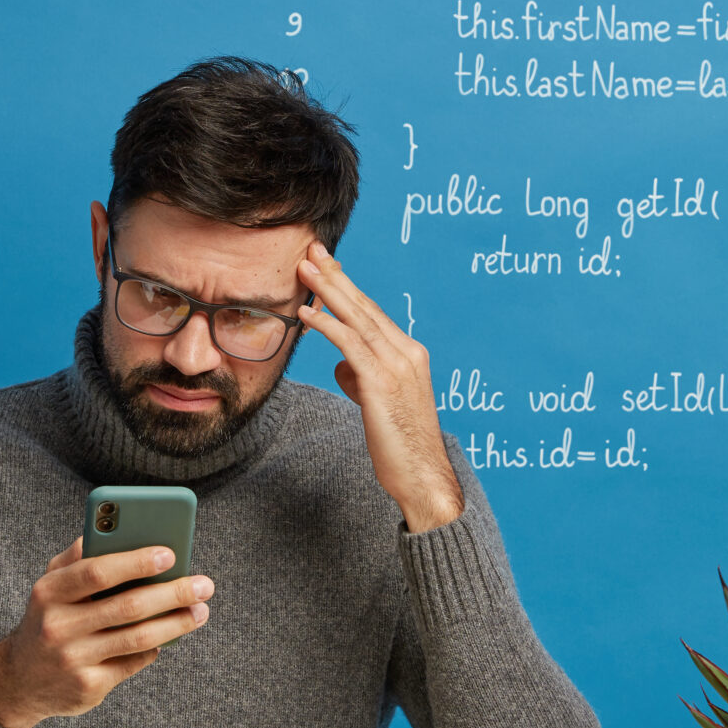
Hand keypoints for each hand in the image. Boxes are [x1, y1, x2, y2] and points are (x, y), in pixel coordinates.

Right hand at [0, 538, 213, 727]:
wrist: (18, 680)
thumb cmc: (47, 618)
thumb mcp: (51, 584)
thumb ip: (79, 556)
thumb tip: (122, 530)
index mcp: (49, 592)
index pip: (97, 572)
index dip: (136, 562)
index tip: (170, 554)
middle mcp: (58, 627)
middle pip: (127, 607)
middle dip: (172, 594)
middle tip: (205, 585)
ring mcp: (73, 660)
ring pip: (138, 638)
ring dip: (177, 623)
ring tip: (200, 611)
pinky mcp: (88, 688)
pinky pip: (134, 662)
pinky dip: (155, 647)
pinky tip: (168, 635)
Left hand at [296, 242, 463, 531]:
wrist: (424, 477)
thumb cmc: (400, 446)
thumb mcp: (380, 404)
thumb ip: (363, 378)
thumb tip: (343, 365)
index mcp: (409, 354)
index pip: (372, 313)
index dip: (347, 287)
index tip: (327, 266)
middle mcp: (407, 353)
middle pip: (365, 306)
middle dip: (336, 275)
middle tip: (312, 250)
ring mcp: (397, 366)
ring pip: (357, 318)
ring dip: (327, 291)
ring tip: (303, 269)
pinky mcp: (383, 383)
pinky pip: (350, 345)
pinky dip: (328, 324)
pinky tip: (307, 313)